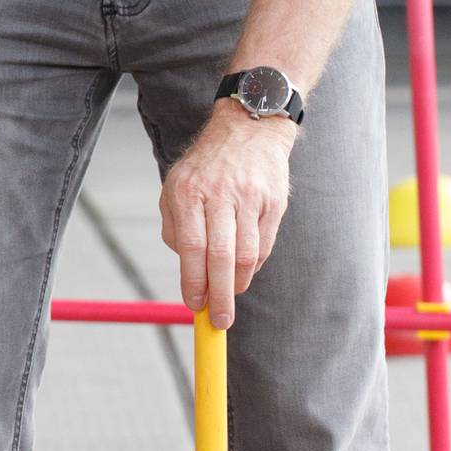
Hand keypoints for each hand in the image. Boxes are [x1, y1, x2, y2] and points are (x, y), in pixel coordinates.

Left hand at [158, 105, 297, 329]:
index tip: (195, 306)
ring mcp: (251, 197)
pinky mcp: (275, 201)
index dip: (194, 282)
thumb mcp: (175, 188)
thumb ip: (175, 228)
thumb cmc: (205, 167)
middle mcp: (220, 194)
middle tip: (219, 320)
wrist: (248, 129)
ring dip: (237, 283)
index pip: (192, 247)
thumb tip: (186, 268)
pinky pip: (265, 244)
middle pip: (221, 256)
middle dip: (219, 295)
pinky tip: (243, 273)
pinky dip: (254, 266)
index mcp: (189, 192)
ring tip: (229, 296)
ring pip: (247, 254)